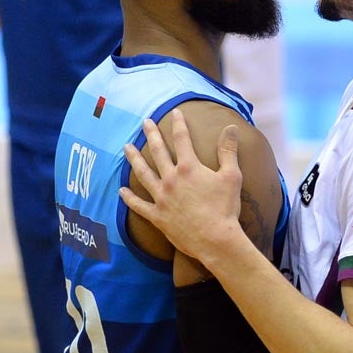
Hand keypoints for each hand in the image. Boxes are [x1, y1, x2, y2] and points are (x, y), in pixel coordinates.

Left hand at [119, 109, 244, 263]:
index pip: (182, 139)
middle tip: (145, 123)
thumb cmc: (226, 208)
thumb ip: (228, 150)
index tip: (175, 113)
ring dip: (134, 159)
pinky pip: (139, 205)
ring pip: (143, 174)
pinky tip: (121, 191)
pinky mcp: (157, 216)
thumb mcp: (232, 176)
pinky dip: (129, 198)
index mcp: (189, 167)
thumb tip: (230, 126)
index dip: (178, 124)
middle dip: (151, 135)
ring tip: (127, 148)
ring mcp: (161, 198)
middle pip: (158, 152)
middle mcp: (171, 179)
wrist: (216, 240)